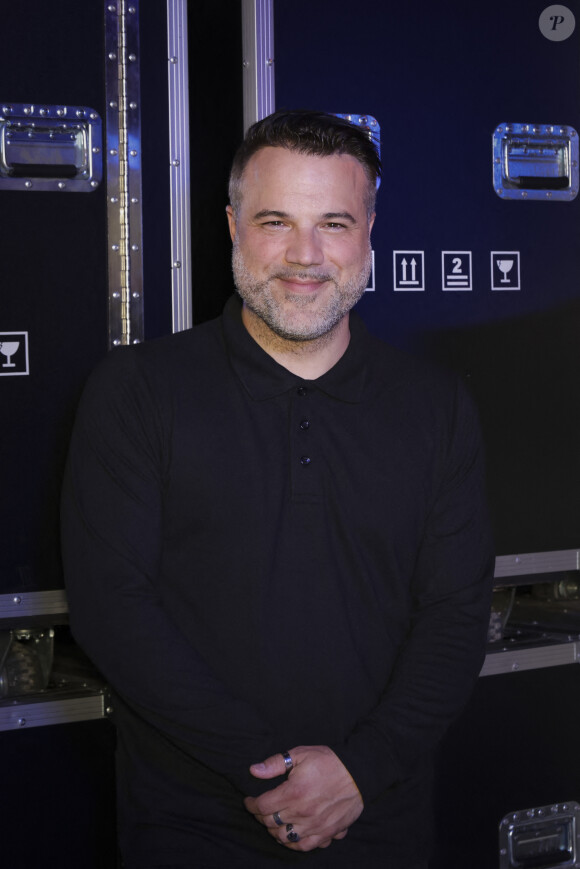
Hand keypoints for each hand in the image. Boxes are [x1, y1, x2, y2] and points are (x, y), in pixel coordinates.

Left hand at [244, 745, 362, 850]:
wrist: (359, 773)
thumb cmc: (329, 761)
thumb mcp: (301, 754)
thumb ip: (276, 763)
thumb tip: (254, 770)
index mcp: (294, 792)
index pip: (263, 806)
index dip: (251, 804)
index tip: (248, 801)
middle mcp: (302, 813)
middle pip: (271, 823)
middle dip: (260, 816)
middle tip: (260, 809)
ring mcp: (315, 826)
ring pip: (284, 837)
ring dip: (274, 830)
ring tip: (273, 821)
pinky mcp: (327, 833)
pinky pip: (304, 846)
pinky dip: (293, 843)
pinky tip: (290, 834)